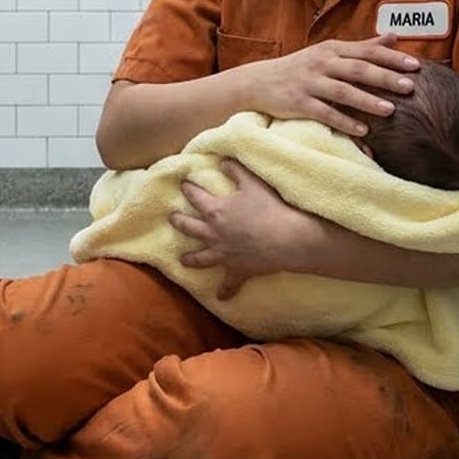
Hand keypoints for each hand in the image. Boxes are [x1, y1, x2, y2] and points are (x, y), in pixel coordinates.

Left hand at [170, 159, 317, 299]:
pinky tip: (221, 297)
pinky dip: (225, 291)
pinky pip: (229, 283)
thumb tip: (223, 161)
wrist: (286, 239)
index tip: (183, 184)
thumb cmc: (269, 207)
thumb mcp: (252, 182)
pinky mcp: (237, 270)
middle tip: (172, 218)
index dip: (189, 189)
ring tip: (182, 260)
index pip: (196, 197)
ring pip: (201, 258)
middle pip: (190, 228)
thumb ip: (236, 170)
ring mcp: (224, 254)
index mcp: (215, 210)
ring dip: (191, 259)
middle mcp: (214, 234)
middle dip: (179, 222)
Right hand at [243, 33, 419, 137]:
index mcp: (332, 49)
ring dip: (367, 101)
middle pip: (358, 70)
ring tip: (391, 110)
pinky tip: (363, 131)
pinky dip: (344, 122)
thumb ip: (362, 47)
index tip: (416, 65)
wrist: (259, 81)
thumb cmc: (301, 68)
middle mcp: (321, 63)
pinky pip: (324, 113)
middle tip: (410, 87)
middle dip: (385, 78)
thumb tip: (393, 37)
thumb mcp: (329, 52)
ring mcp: (309, 83)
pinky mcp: (298, 103)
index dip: (392, 59)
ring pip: (342, 91)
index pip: (367, 52)